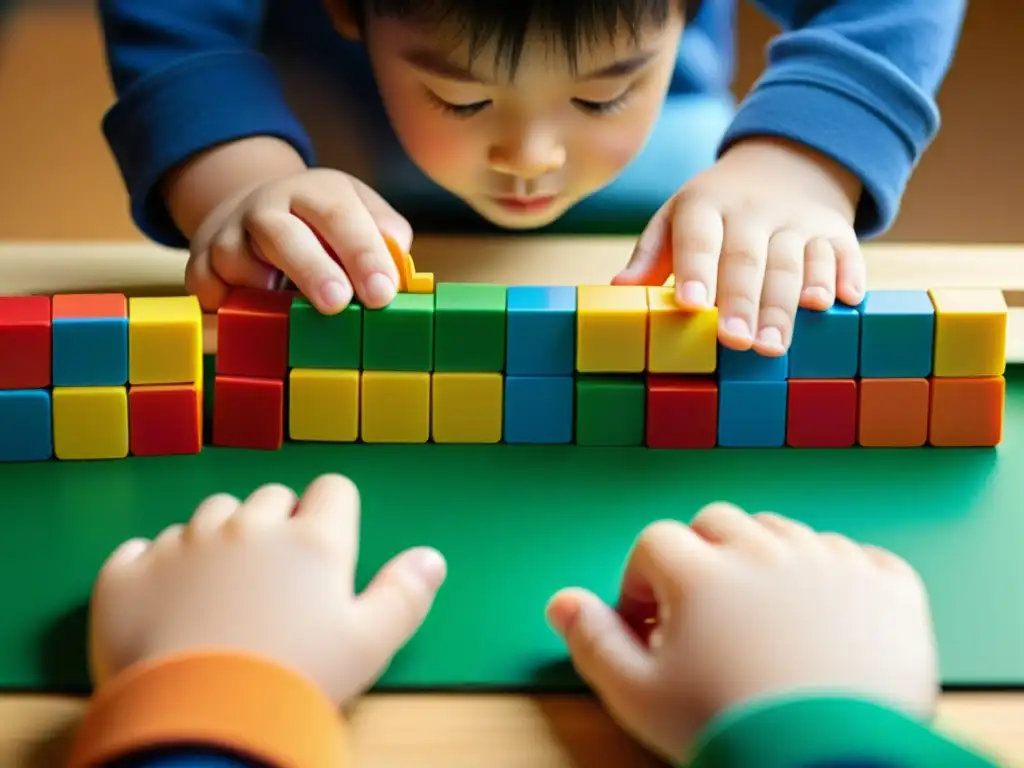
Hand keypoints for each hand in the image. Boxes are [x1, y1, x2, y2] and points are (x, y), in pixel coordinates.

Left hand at [88, 474, 446, 705]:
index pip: (332, 490)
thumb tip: (431, 558)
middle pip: (270, 498)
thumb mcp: (370, 645)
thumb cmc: (297, 681)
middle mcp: (248, 527)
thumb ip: (405, 594)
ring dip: (219, 540)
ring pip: (210, 515)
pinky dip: (156, 567)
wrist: (201, 724)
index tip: (325, 551)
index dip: (332, 515)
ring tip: (220, 595)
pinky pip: (143, 548)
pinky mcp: (128, 573)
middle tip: (275, 582)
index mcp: (311, 540)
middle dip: (277, 526)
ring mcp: (183, 544)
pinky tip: (167, 602)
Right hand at [185, 169, 411, 313]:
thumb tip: (398, 262)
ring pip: (236, 259)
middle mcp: (267, 207)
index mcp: (315, 192)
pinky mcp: (201, 261)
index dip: (362, 254)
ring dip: (261, 288)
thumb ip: (385, 234)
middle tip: (337, 303)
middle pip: (283, 233)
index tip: (382, 293)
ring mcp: (229, 233)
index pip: (340, 215)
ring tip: (286, 304)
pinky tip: (244, 311)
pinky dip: (222, 301)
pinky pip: (205, 286)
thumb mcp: (361, 213)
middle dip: (311, 270)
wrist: (255, 209)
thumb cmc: (322, 223)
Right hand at [546, 503, 936, 763]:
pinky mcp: (889, 588)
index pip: (656, 542)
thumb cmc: (728, 731)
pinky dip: (835, 574)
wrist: (830, 765)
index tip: (650, 625)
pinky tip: (826, 615)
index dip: (642, 580)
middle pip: (718, 521)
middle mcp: (765, 550)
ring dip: (764, 559)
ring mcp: (832, 563)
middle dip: (701, 556)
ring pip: (783, 530)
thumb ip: (593, 642)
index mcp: (702, 571)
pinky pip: (856, 553)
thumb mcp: (638, 697)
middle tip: (704, 612)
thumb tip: (561, 601)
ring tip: (763, 617)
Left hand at [615, 137, 866, 355]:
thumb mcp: (678, 218)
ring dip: (787, 305)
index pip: (699, 237)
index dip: (697, 270)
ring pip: (795, 262)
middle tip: (737, 342)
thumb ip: (652, 255)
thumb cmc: (715, 211)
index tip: (693, 306)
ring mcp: (799, 219)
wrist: (784, 164)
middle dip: (743, 302)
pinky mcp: (836, 230)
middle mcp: (754, 210)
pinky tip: (842, 302)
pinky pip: (844, 252)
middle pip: (749, 258)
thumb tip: (618, 288)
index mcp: (706, 205)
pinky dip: (845, 276)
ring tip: (775, 344)